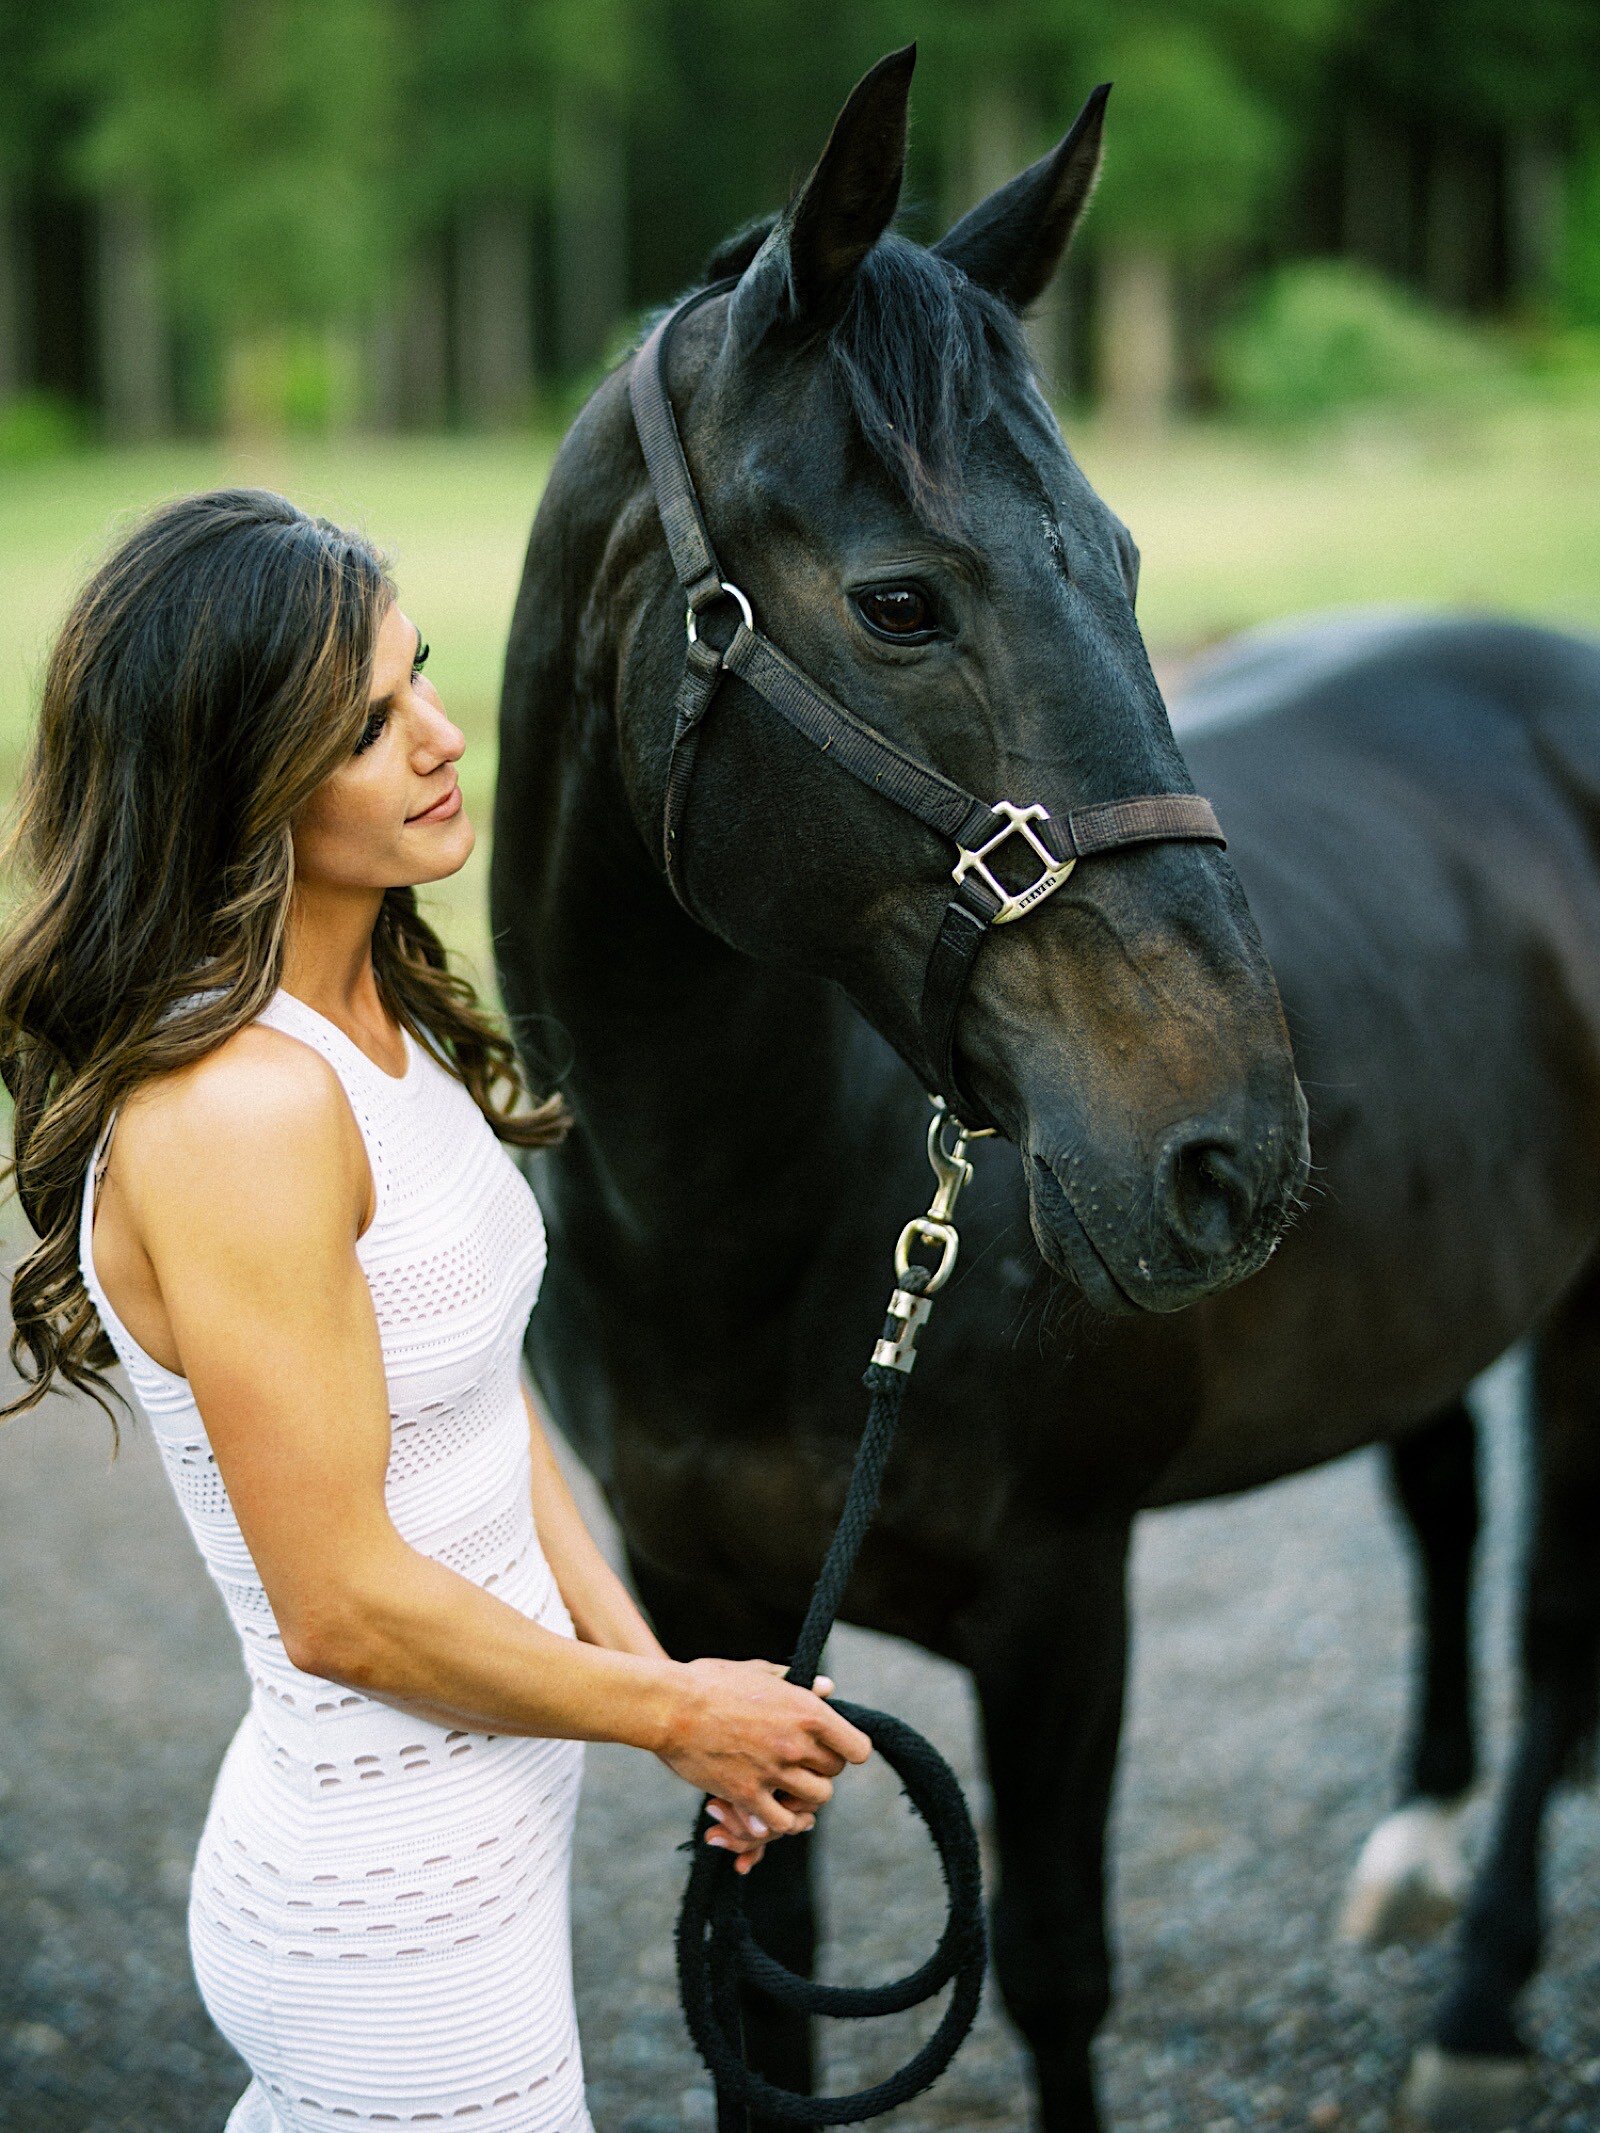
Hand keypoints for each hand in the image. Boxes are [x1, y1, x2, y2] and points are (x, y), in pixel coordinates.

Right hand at [658, 1662, 871, 1873]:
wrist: (670, 1706)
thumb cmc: (711, 1681)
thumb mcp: (759, 1671)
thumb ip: (798, 1683)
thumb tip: (828, 1688)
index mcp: (806, 1710)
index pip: (857, 1748)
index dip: (848, 1750)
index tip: (836, 1749)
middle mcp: (796, 1743)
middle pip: (834, 1773)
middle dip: (821, 1770)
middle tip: (802, 1765)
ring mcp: (772, 1771)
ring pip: (815, 1800)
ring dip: (804, 1796)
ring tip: (789, 1787)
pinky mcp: (747, 1795)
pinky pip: (780, 1823)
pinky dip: (780, 1822)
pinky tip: (772, 1811)